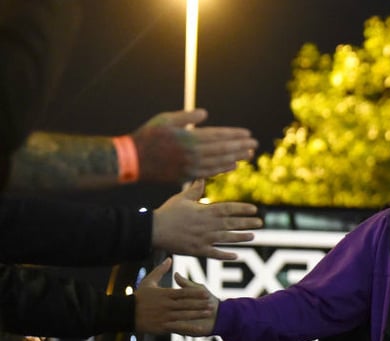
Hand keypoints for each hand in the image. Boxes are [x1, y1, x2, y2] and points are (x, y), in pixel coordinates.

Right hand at [131, 109, 256, 182]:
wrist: (133, 160)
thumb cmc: (148, 136)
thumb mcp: (165, 119)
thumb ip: (186, 116)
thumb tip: (205, 113)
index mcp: (189, 137)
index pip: (218, 136)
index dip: (235, 135)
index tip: (247, 134)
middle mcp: (193, 153)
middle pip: (223, 149)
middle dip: (240, 146)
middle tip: (254, 144)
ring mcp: (191, 166)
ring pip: (219, 162)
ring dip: (236, 158)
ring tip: (248, 154)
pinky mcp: (187, 176)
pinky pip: (210, 172)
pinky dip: (223, 169)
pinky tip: (233, 165)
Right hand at [134, 258, 216, 334]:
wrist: (125, 313)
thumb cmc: (138, 297)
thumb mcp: (148, 281)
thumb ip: (160, 270)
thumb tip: (169, 258)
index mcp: (164, 294)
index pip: (182, 293)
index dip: (195, 293)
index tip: (205, 292)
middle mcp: (166, 305)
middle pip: (186, 304)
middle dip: (199, 304)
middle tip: (212, 303)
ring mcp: (164, 316)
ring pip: (184, 315)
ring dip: (197, 314)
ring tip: (209, 312)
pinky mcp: (162, 326)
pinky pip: (178, 327)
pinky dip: (190, 327)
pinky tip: (200, 328)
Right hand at [153, 180, 262, 259]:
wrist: (153, 230)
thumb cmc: (167, 212)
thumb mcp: (181, 198)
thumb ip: (194, 189)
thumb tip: (201, 176)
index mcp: (204, 211)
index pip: (227, 209)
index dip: (242, 209)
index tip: (254, 209)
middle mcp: (207, 225)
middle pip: (231, 224)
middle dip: (247, 223)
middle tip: (260, 223)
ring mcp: (203, 238)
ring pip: (226, 238)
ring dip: (240, 238)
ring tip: (253, 237)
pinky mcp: (197, 250)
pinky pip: (214, 254)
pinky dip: (225, 255)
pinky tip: (236, 256)